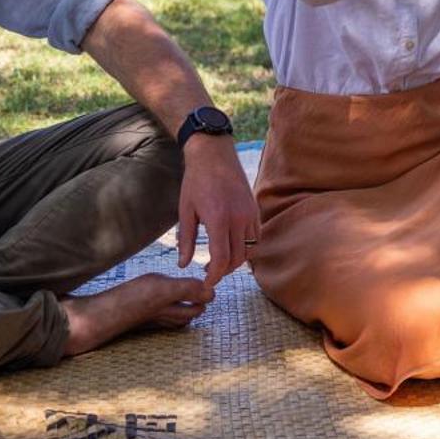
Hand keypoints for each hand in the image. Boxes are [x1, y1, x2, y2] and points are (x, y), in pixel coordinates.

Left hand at [178, 135, 259, 284]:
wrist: (214, 155)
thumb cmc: (196, 181)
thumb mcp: (185, 211)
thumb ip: (186, 240)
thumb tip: (183, 264)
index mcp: (218, 220)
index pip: (221, 259)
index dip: (214, 276)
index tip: (206, 283)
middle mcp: (238, 219)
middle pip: (237, 259)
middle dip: (224, 271)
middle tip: (210, 274)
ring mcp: (249, 214)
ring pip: (249, 250)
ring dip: (236, 261)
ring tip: (220, 261)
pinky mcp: (255, 209)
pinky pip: (256, 236)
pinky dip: (247, 247)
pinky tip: (233, 246)